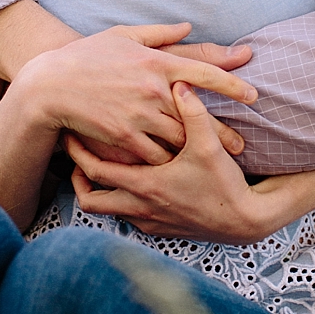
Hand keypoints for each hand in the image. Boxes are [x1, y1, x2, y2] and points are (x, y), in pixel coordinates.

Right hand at [17, 24, 255, 165]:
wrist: (47, 86)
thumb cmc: (86, 57)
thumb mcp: (122, 36)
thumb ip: (160, 34)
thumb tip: (189, 26)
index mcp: (156, 62)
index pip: (204, 73)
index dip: (233, 85)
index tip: (253, 96)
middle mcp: (153, 90)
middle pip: (198, 115)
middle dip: (223, 133)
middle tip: (242, 146)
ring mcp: (138, 115)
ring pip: (179, 139)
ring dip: (197, 152)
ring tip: (218, 162)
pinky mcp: (122, 138)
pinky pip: (154, 156)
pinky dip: (168, 163)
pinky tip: (180, 171)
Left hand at [66, 84, 266, 241]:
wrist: (243, 221)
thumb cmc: (224, 184)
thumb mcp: (209, 146)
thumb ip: (193, 113)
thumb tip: (181, 83)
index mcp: (144, 184)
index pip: (95, 170)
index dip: (78, 153)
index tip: (70, 136)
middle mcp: (139, 207)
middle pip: (90, 200)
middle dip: (78, 180)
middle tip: (77, 160)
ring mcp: (148, 221)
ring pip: (109, 211)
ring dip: (102, 193)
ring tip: (102, 173)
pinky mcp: (160, 230)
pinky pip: (129, 218)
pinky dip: (124, 203)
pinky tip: (134, 188)